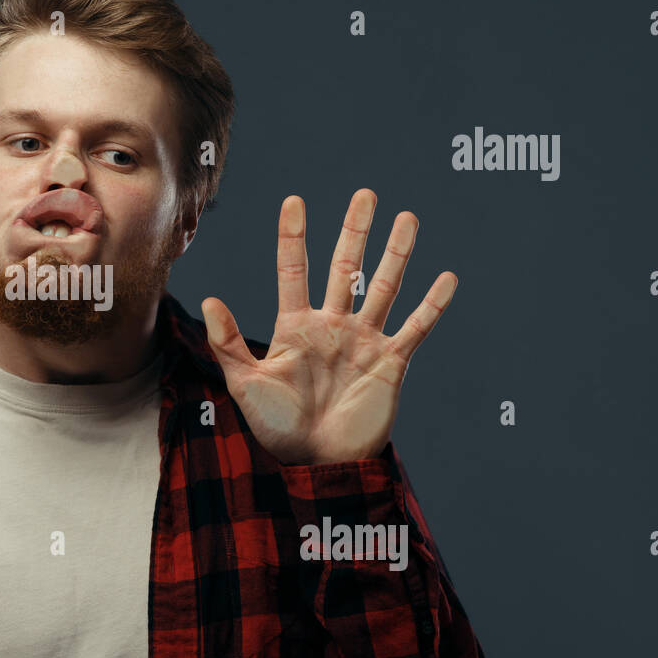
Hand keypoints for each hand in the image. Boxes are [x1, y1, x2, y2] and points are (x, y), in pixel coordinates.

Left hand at [201, 189, 454, 465]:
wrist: (315, 463)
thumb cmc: (276, 427)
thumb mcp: (245, 384)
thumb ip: (229, 343)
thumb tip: (211, 301)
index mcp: (295, 326)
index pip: (294, 269)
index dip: (293, 236)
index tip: (295, 201)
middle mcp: (332, 325)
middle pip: (346, 267)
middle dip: (355, 231)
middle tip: (365, 194)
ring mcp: (363, 341)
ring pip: (384, 287)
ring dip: (396, 254)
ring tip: (408, 218)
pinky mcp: (391, 363)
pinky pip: (415, 328)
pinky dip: (432, 304)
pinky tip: (446, 277)